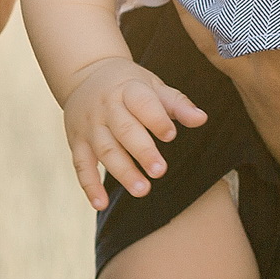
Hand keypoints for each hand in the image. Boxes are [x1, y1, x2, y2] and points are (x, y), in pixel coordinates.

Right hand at [62, 56, 206, 208]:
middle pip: (124, 130)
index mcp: (128, 90)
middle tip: (159, 171)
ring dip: (122, 171)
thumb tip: (201, 119)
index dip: (156, 119)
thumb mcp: (152, 85)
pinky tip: (100, 203)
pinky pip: (81, 165)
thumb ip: (177, 104)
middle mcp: (106, 108)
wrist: (84, 75)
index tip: (171, 135)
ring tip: (141, 190)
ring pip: (105, 150)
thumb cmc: (128, 85)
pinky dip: (90, 185)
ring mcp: (89, 126)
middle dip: (142, 151)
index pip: (142, 104)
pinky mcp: (77, 142)